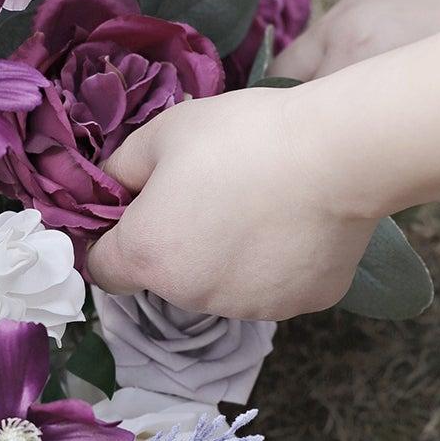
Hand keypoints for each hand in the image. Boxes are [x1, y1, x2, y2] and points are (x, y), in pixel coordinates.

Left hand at [86, 86, 377, 320]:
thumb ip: (123, 167)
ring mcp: (247, 308)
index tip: (139, 213)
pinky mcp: (298, 306)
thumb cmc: (241, 137)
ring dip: (228, 258)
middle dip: (179, 244)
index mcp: (147, 255)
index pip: (103, 269)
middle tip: (213, 194)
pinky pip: (274, 287)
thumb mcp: (164, 132)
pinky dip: (277, 265)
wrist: (335, 154)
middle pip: (168, 277)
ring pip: (222, 286)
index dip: (113, 240)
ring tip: (260, 206)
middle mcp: (190, 296)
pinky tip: (294, 224)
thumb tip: (112, 187)